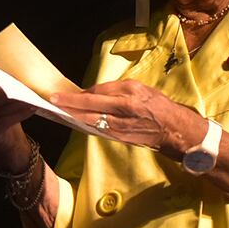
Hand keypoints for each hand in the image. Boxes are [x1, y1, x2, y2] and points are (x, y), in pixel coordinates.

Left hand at [50, 80, 204, 158]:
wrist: (176, 130)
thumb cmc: (160, 107)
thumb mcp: (143, 90)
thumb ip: (119, 91)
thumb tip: (94, 94)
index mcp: (132, 92)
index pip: (99, 91)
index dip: (80, 93)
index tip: (66, 93)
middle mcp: (126, 107)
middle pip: (91, 104)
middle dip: (70, 103)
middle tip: (53, 100)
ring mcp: (123, 124)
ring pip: (92, 119)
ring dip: (74, 115)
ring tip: (59, 111)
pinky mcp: (121, 137)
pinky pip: (99, 129)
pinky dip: (86, 125)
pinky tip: (75, 122)